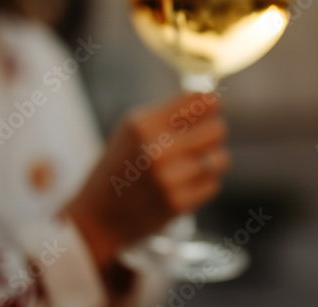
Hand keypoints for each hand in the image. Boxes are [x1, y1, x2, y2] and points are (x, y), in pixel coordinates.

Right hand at [65, 91, 229, 268]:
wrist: (97, 218)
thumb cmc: (120, 166)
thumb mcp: (132, 129)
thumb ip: (170, 112)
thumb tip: (213, 99)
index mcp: (143, 125)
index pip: (203, 100)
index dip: (211, 105)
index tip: (209, 111)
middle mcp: (156, 150)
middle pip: (218, 129)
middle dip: (211, 134)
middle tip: (197, 142)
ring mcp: (167, 179)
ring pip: (220, 158)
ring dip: (210, 161)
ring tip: (190, 165)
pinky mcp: (177, 204)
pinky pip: (213, 184)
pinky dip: (202, 184)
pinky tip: (183, 185)